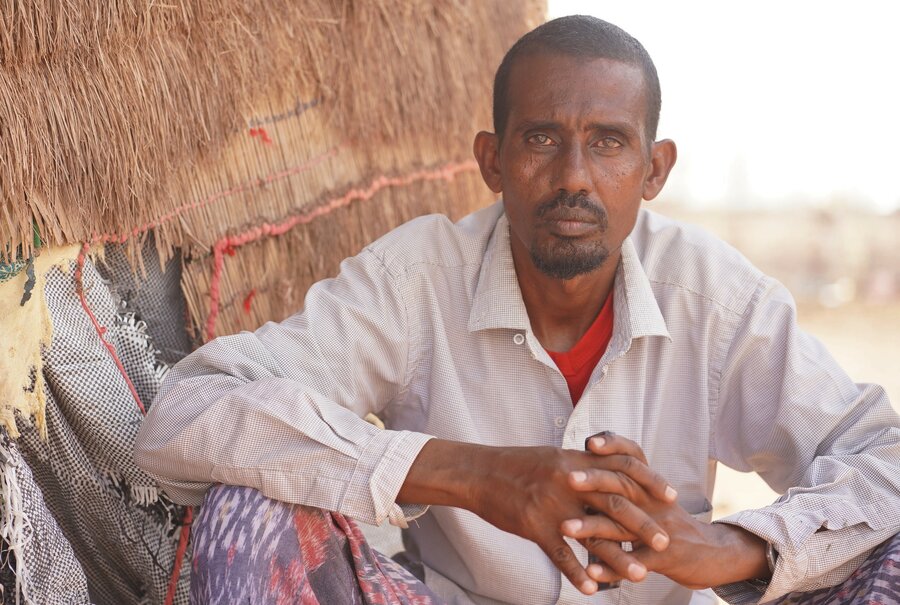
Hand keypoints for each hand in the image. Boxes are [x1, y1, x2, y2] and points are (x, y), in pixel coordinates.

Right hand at [398, 438, 677, 594]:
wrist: (478, 473)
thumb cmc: (515, 465)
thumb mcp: (552, 459)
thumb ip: (581, 467)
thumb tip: (605, 471)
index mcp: (576, 462)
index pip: (622, 468)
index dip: (649, 481)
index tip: (670, 496)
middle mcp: (569, 482)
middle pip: (615, 503)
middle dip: (643, 525)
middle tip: (664, 543)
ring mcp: (552, 506)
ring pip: (593, 534)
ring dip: (617, 558)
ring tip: (639, 576)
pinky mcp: (534, 526)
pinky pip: (560, 554)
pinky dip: (576, 573)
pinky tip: (591, 590)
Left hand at [562, 439, 768, 588]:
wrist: (715, 554)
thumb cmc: (672, 524)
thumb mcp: (654, 499)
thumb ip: (627, 484)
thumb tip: (590, 466)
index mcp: (651, 487)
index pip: (633, 457)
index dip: (614, 446)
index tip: (588, 442)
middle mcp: (655, 503)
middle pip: (624, 486)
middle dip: (594, 481)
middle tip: (567, 478)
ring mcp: (659, 530)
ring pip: (622, 527)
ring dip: (591, 528)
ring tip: (565, 528)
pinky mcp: (663, 558)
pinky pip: (632, 563)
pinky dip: (610, 568)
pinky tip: (589, 572)